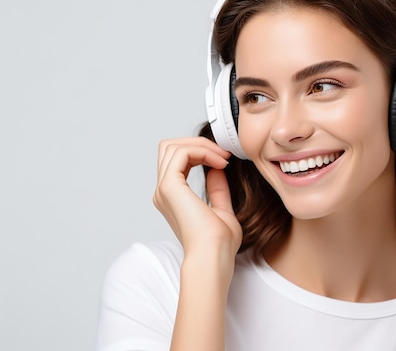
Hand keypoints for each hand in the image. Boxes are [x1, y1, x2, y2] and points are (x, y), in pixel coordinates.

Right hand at [153, 137, 241, 258]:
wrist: (213, 257)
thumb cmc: (219, 244)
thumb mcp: (222, 210)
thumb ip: (217, 189)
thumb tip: (217, 169)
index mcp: (173, 198)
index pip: (177, 160)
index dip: (200, 152)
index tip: (225, 159)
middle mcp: (164, 192)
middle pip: (170, 148)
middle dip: (198, 143)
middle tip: (224, 153)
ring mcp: (164, 189)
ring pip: (172, 146)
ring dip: (201, 145)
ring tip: (223, 157)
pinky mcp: (169, 187)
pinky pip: (181, 153)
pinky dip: (201, 151)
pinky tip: (219, 162)